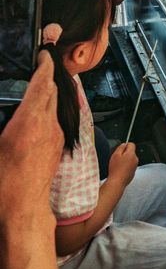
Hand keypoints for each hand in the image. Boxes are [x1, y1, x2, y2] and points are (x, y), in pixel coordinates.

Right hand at [0, 52, 61, 229]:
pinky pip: (55, 121)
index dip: (44, 66)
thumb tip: (5, 117)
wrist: (22, 213)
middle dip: (47, 76)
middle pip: (52, 91)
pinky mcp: (57, 148)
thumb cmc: (3, 185)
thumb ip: (1, 125)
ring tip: (39, 87)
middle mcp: (48, 125)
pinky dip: (48, 111)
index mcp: (30, 121)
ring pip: (55, 106)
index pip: (43, 83)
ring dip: (48, 94)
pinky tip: (38, 115)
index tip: (43, 54)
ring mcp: (55, 137)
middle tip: (40, 66)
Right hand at [107, 142, 137, 187]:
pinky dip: (126, 167)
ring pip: (130, 160)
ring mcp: (135, 167)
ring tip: (118, 166)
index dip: (125, 146)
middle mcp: (135, 160)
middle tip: (117, 159)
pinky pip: (130, 167)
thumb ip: (121, 147)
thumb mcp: (115, 155)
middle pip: (131, 152)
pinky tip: (120, 171)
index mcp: (132, 154)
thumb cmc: (115, 169)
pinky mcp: (133, 173)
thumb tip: (124, 144)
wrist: (117, 182)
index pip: (132, 144)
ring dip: (125, 161)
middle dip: (125, 154)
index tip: (121, 150)